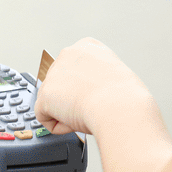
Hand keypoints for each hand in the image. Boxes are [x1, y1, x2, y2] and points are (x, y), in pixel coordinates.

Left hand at [35, 37, 152, 135]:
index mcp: (87, 46)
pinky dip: (60, 126)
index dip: (83, 86)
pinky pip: (45, 117)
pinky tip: (77, 121)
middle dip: (73, 99)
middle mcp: (67, 54)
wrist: (120, 107)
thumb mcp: (115, 74)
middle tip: (93, 106)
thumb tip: (88, 92)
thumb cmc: (126, 96)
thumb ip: (95, 77)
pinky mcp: (45, 95)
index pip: (74, 68)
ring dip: (68, 113)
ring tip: (89, 112)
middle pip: (61, 85)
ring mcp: (53, 75)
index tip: (94, 93)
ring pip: (53, 102)